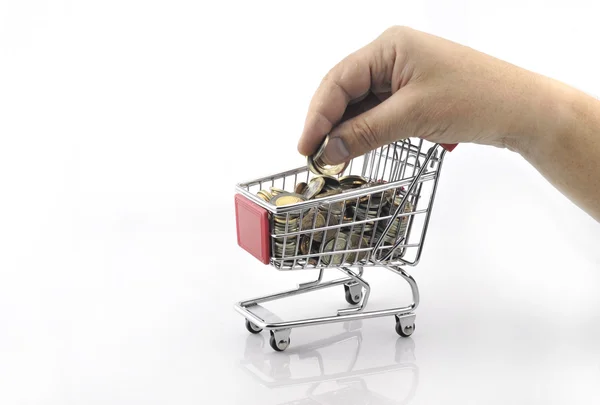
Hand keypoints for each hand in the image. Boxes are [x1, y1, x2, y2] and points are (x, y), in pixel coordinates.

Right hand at [298, 26, 559, 163]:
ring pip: (360, 104)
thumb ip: (365, 132)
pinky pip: (377, 112)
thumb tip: (328, 151)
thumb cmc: (478, 98)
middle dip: (328, 123)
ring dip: (346, 130)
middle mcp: (392, 56)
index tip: (306, 147)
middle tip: (315, 156)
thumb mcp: (413, 116)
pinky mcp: (411, 94)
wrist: (523, 110)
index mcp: (389, 46)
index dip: (317, 115)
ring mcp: (402, 75)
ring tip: (332, 158)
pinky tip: (355, 148)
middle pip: (345, 91)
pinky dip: (365, 131)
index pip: (339, 80)